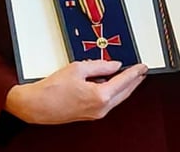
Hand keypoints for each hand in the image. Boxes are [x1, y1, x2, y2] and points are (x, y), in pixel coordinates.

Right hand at [5, 60, 147, 123]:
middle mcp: (101, 107)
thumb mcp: (78, 68)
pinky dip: (113, 92)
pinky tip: (111, 83)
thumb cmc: (53, 89)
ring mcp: (96, 113)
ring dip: (125, 87)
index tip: (142, 66)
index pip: (124, 81)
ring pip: (117, 98)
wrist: (37, 106)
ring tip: (130, 75)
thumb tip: (114, 65)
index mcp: (101, 95)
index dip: (135, 71)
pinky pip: (108, 101)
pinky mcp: (90, 114)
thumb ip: (100, 66)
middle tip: (141, 71)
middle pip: (125, 92)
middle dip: (134, 81)